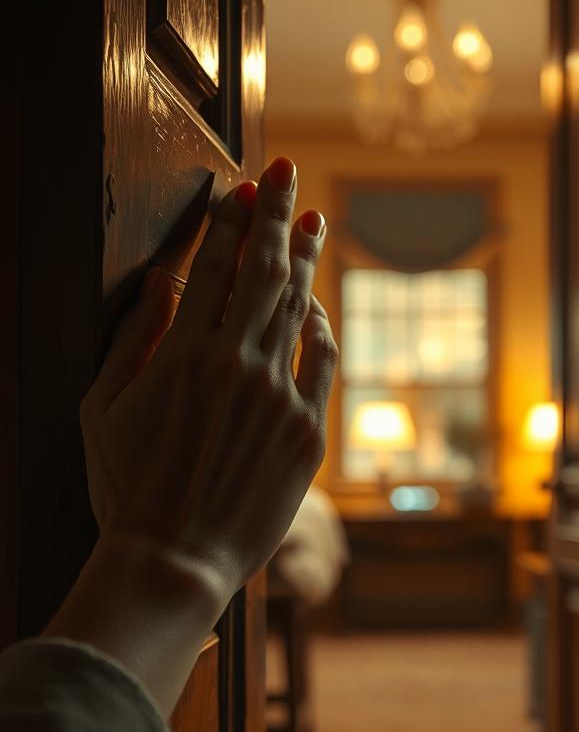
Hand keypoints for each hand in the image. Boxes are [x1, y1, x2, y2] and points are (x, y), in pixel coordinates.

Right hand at [79, 157, 337, 604]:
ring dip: (304, 258)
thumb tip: (164, 278)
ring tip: (309, 221)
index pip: (214, 265)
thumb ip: (135, 335)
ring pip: (298, 308)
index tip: (243, 186)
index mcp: (183, 354)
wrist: (176, 561)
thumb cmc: (126, 488)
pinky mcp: (309, 431)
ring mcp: (280, 397)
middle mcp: (238, 365)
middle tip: (286, 170)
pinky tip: (315, 303)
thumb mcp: (103, 407)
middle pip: (264, 270)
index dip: (231, 219)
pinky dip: (320, 325)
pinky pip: (323, 360)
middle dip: (275, 212)